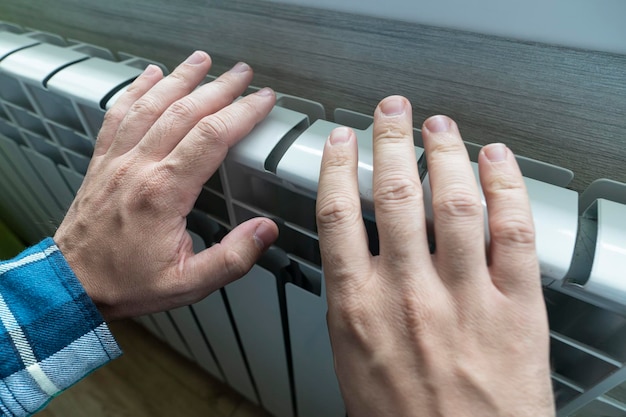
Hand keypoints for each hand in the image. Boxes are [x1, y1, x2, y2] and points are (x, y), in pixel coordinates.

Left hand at [54, 51, 278, 320]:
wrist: (72, 284)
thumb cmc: (126, 282)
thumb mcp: (188, 284)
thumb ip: (232, 258)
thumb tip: (266, 230)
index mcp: (164, 193)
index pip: (211, 137)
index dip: (241, 113)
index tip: (262, 100)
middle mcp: (139, 167)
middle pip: (185, 111)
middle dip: (219, 87)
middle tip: (242, 73)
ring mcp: (117, 160)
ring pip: (151, 104)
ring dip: (180, 78)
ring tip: (202, 61)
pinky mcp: (103, 161)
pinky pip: (118, 114)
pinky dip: (136, 89)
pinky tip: (149, 76)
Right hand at [316, 96, 553, 415]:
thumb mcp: (353, 363)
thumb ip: (353, 306)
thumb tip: (351, 265)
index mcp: (359, 309)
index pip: (340, 216)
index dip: (340, 167)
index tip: (342, 142)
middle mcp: (408, 294)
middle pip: (396, 195)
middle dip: (392, 141)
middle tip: (391, 113)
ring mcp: (464, 297)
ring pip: (454, 203)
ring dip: (446, 153)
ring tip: (440, 127)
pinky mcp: (515, 308)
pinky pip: (512, 233)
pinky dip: (506, 187)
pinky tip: (497, 162)